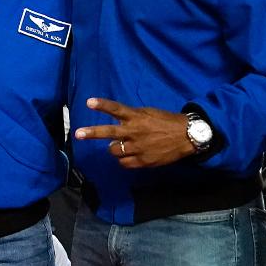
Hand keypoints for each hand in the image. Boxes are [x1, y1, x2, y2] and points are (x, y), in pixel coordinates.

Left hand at [74, 97, 195, 168]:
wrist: (186, 136)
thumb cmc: (166, 121)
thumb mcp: (148, 113)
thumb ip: (132, 117)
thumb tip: (117, 121)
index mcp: (137, 117)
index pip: (116, 109)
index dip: (102, 105)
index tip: (89, 102)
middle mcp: (135, 131)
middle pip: (109, 132)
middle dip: (92, 132)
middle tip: (78, 133)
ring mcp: (138, 147)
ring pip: (114, 151)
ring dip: (114, 148)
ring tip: (120, 145)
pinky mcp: (143, 161)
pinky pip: (124, 163)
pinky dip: (123, 159)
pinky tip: (128, 155)